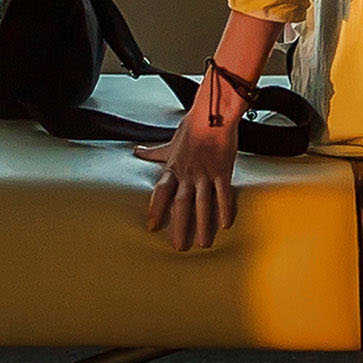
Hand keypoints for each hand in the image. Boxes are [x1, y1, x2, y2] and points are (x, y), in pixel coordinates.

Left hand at [137, 99, 242, 252]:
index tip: (152, 227)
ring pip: (203, 204)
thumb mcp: (169, 142)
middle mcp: (188, 174)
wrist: (213, 115)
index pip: (161, 192)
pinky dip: (225, 209)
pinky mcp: (222, 171)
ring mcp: (205, 174)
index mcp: (174, 168)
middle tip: (179, 247)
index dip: (156, 210)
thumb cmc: (192, 127)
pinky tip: (225, 224)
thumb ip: (154, 152)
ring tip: (203, 244)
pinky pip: (223, 194)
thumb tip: (137, 151)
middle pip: (182, 204)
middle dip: (180, 227)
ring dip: (203, 225)